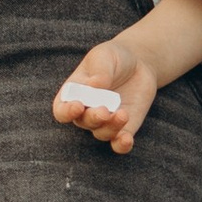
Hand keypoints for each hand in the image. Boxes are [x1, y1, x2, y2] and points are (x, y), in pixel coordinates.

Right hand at [52, 40, 161, 155]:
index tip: (78, 106)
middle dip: (93, 118)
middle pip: (83, 122)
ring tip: (123, 114)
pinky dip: (121, 145)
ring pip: (102, 133)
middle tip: (104, 110)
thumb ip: (99, 70)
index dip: (66, 112)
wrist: (139, 63)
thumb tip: (94, 85)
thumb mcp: (104, 56)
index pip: (62, 110)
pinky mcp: (124, 128)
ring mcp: (105, 122)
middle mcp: (86, 111)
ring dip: (110, 127)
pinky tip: (126, 139)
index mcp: (74, 93)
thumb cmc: (114, 58)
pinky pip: (119, 144)